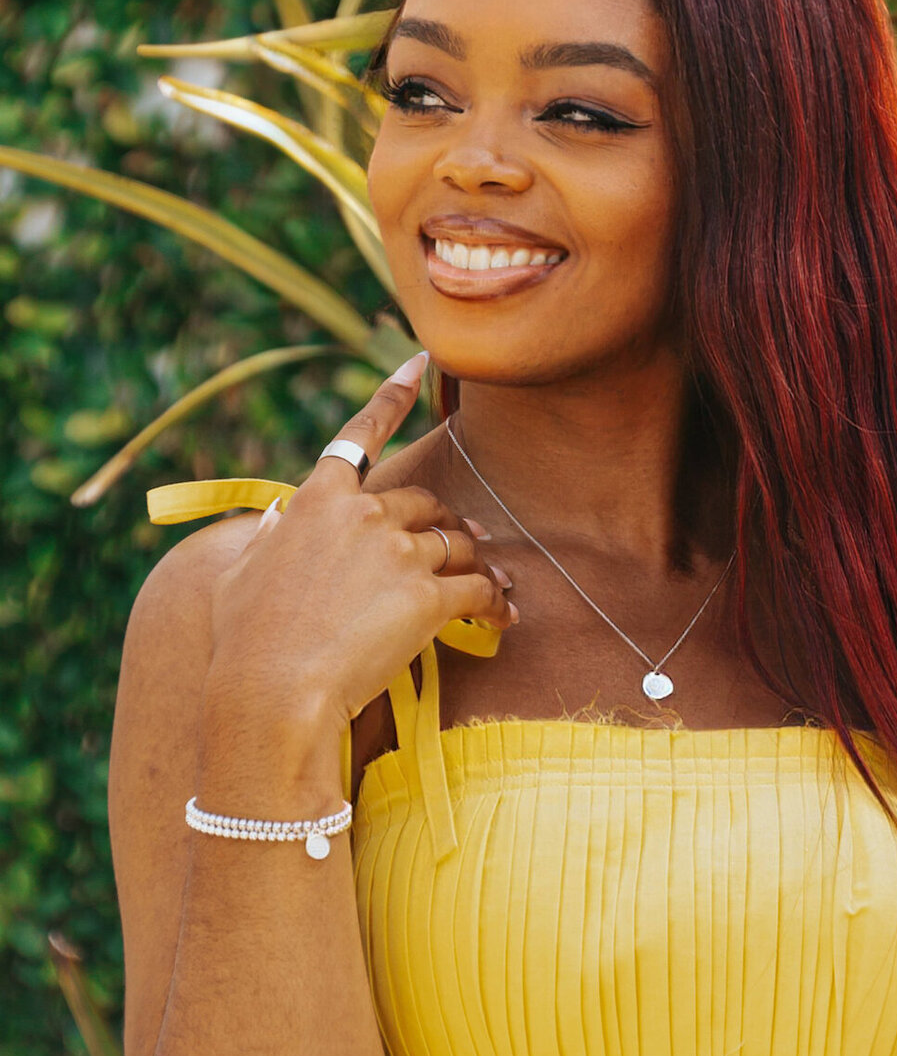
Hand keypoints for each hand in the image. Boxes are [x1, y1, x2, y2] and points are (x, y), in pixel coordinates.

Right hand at [205, 355, 515, 740]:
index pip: (359, 436)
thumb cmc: (244, 642)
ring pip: (458, 545)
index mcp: (316, 500)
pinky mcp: (429, 598)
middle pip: (425, 503)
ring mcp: (399, 554)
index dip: (391, 397)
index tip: (419, 363)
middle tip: (469, 539)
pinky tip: (502, 619)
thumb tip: (272, 522)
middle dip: (447, 521)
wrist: (271, 692)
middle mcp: (364, 514)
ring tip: (496, 585)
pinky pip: (478, 592)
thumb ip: (264, 540)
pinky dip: (495, 604)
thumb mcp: (236, 576)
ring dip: (479, 562)